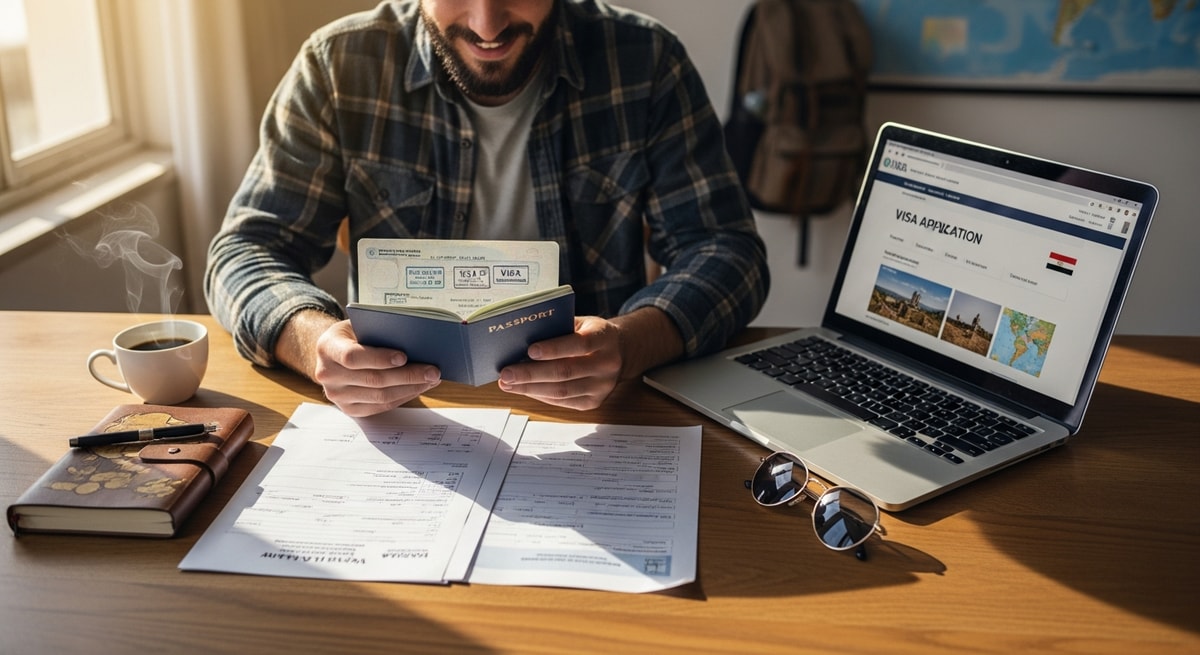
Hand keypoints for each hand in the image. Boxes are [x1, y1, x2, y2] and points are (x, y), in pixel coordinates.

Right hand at [312, 320, 441, 416]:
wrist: (332, 354)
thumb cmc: (352, 335)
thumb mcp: (358, 325)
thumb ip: (378, 331)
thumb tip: (415, 342)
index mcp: (327, 348)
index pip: (352, 356)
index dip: (379, 358)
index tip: (404, 356)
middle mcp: (328, 374)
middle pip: (372, 379)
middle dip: (407, 375)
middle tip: (432, 370)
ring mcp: (337, 395)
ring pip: (380, 396)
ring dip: (410, 388)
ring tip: (431, 379)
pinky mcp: (349, 409)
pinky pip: (381, 406)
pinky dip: (404, 397)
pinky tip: (419, 387)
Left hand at [497, 316, 623, 409]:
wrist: (621, 352)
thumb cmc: (593, 334)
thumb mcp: (582, 323)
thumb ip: (559, 329)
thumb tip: (522, 339)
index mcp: (604, 338)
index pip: (579, 344)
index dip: (554, 348)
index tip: (530, 350)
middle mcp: (607, 364)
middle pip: (566, 372)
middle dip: (531, 374)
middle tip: (506, 373)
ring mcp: (602, 386)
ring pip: (562, 391)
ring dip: (530, 388)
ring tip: (508, 384)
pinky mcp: (594, 402)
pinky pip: (563, 401)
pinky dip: (541, 395)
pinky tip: (525, 389)